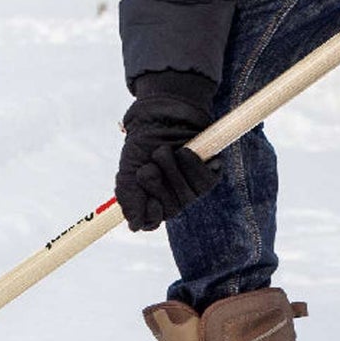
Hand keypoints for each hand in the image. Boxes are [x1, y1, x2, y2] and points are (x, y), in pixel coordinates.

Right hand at [116, 92, 221, 231]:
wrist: (164, 114)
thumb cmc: (145, 143)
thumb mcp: (129, 168)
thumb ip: (129, 197)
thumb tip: (134, 226)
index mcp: (152, 200)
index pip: (152, 221)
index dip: (151, 213)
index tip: (148, 198)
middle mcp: (173, 199)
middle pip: (171, 209)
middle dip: (158, 182)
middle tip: (151, 163)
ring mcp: (193, 189)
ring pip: (187, 195)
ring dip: (172, 168)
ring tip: (166, 150)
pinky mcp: (210, 176)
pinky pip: (205, 181)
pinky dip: (192, 162)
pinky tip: (186, 150)